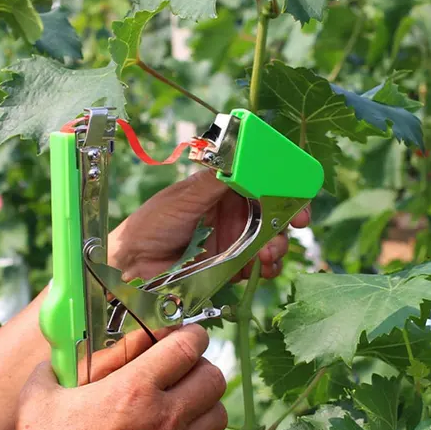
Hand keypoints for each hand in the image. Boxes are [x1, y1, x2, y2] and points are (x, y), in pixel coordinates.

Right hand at [6, 325, 227, 429]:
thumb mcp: (38, 399)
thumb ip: (50, 367)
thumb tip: (55, 354)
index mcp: (134, 387)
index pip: (188, 345)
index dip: (193, 334)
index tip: (187, 335)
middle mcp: (163, 416)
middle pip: (213, 376)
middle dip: (201, 366)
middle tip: (183, 371)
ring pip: (219, 414)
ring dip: (206, 405)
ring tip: (185, 407)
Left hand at [109, 169, 309, 281]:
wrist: (132, 264)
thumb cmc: (152, 223)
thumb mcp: (185, 197)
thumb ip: (215, 181)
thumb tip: (243, 158)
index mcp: (223, 189)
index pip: (262, 184)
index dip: (285, 191)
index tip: (298, 204)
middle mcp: (232, 212)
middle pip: (272, 214)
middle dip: (285, 223)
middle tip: (286, 233)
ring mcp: (232, 240)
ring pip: (269, 241)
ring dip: (276, 248)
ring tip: (268, 256)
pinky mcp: (229, 265)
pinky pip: (257, 266)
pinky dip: (266, 269)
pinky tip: (262, 271)